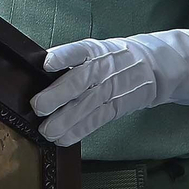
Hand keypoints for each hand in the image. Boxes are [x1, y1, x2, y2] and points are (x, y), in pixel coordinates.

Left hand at [34, 38, 157, 145]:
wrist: (151, 66)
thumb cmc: (113, 58)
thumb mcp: (96, 50)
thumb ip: (71, 60)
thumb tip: (37, 71)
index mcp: (94, 51)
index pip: (77, 51)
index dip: (62, 57)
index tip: (46, 63)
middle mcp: (102, 69)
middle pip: (79, 82)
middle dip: (57, 95)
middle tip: (37, 106)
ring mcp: (110, 89)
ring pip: (86, 106)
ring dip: (64, 121)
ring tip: (47, 131)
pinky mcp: (116, 107)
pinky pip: (96, 121)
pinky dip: (78, 131)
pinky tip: (63, 138)